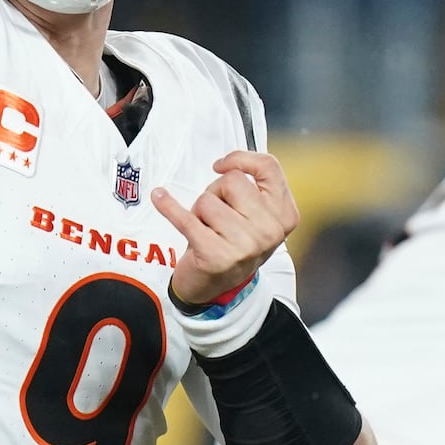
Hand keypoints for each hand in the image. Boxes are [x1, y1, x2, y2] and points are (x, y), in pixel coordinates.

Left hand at [152, 151, 298, 307]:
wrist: (214, 286)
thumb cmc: (233, 243)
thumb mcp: (257, 217)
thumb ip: (254, 188)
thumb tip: (226, 164)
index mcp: (284, 215)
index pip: (269, 168)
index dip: (241, 159)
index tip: (221, 164)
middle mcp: (269, 231)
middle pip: (232, 181)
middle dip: (216, 192)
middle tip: (215, 215)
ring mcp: (244, 245)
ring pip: (207, 200)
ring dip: (199, 211)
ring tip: (206, 229)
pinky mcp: (215, 254)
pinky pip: (185, 218)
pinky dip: (168, 206)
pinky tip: (159, 198)